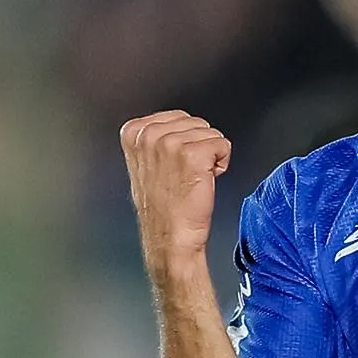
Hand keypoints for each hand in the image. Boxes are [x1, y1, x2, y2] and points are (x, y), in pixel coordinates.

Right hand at [121, 110, 231, 279]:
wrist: (170, 239)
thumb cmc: (161, 208)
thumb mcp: (144, 164)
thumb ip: (154, 139)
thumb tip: (175, 125)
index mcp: (133, 132)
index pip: (178, 118)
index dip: (183, 141)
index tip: (172, 166)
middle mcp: (149, 134)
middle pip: (196, 123)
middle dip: (198, 147)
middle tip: (183, 175)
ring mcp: (170, 143)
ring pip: (211, 133)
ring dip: (209, 156)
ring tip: (192, 179)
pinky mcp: (194, 154)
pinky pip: (223, 144)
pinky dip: (221, 163)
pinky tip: (205, 181)